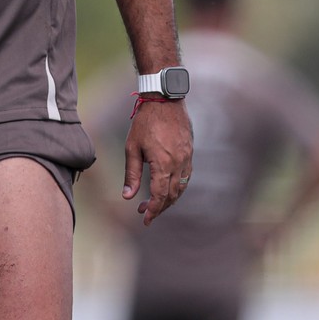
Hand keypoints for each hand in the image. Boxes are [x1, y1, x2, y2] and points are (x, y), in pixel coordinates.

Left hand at [122, 98, 192, 224]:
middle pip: (172, 195)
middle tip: (145, 212)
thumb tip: (127, 196)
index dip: (153, 210)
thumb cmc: (145, 122)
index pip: (160, 196)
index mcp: (163, 164)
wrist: (164, 100)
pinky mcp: (190, 152)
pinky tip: (168, 187)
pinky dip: (178, 186)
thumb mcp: (132, 147)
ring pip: (181, 187)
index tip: (145, 219)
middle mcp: (178, 163)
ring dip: (170, 199)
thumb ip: (131, 173)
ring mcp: (187, 158)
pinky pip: (186, 176)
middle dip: (159, 207)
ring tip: (155, 203)